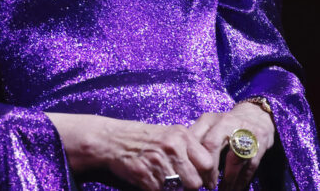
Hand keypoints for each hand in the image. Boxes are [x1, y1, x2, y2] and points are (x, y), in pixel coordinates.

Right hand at [47, 113, 213, 189]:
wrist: (110, 140)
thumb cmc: (142, 139)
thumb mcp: (169, 135)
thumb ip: (189, 150)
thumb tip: (209, 173)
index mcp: (181, 135)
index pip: (208, 163)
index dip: (204, 175)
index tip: (199, 179)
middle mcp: (172, 146)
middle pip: (195, 181)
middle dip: (187, 186)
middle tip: (177, 182)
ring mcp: (158, 160)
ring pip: (178, 189)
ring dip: (171, 189)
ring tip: (160, 179)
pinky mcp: (144, 174)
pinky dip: (154, 189)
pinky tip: (148, 180)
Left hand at [189, 102, 275, 190]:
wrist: (255, 115)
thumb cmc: (226, 126)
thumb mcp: (209, 127)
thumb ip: (196, 140)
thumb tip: (183, 162)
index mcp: (209, 119)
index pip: (195, 138)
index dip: (192, 159)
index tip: (191, 175)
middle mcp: (225, 122)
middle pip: (212, 145)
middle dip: (209, 169)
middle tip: (207, 185)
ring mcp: (244, 131)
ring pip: (233, 158)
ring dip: (228, 180)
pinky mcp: (260, 142)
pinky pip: (250, 165)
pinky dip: (242, 180)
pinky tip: (235, 188)